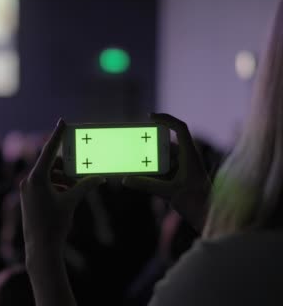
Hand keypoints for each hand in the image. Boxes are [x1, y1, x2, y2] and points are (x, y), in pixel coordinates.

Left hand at [20, 119, 105, 250]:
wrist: (40, 248)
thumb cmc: (54, 224)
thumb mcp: (72, 202)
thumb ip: (85, 186)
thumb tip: (100, 178)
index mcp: (37, 178)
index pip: (48, 151)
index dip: (57, 135)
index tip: (62, 121)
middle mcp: (28, 181)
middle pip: (50, 165)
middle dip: (67, 166)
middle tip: (82, 166)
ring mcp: (27, 190)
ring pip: (48, 176)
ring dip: (63, 178)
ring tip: (78, 186)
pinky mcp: (28, 198)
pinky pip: (44, 185)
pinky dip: (57, 186)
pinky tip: (68, 194)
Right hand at [123, 113, 210, 231]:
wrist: (208, 218)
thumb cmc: (196, 203)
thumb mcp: (169, 193)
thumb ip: (146, 185)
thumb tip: (126, 179)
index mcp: (190, 155)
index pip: (180, 128)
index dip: (166, 119)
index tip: (149, 117)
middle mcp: (187, 159)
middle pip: (166, 144)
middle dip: (150, 144)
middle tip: (134, 144)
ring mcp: (183, 169)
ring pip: (163, 158)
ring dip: (150, 159)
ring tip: (133, 161)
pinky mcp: (179, 179)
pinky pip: (163, 170)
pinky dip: (152, 171)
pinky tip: (139, 176)